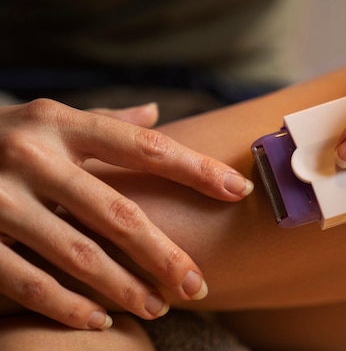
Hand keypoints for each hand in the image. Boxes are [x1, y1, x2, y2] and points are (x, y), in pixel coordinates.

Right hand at [0, 100, 252, 328]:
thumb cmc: (1, 140)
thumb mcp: (47, 120)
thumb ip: (103, 121)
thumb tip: (157, 110)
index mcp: (59, 123)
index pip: (145, 146)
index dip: (196, 170)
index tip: (238, 191)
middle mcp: (30, 153)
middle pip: (119, 211)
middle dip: (165, 253)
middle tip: (198, 285)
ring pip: (78, 253)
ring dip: (125, 286)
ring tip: (159, 306)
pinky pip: (28, 281)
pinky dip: (69, 305)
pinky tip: (102, 318)